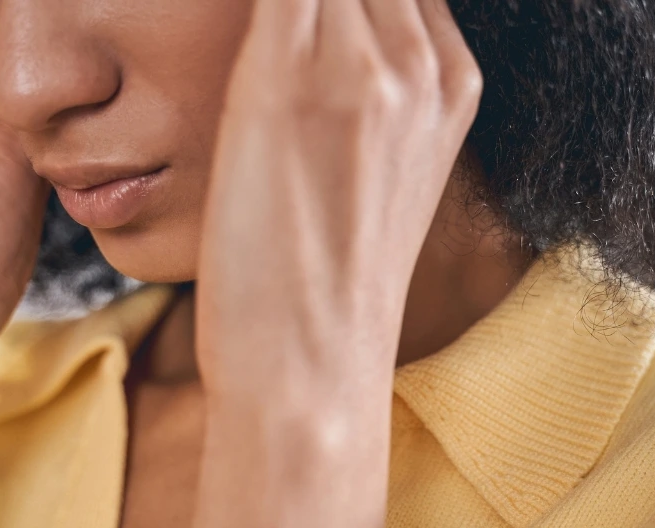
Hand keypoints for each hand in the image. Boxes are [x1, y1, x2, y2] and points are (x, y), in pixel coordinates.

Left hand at [176, 0, 482, 527]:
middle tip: (265, 32)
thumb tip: (320, 55)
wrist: (311, 364)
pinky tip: (204, 16)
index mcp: (450, 84)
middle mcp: (424, 61)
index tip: (289, 21)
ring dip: (273, 2)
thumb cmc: (322, 285)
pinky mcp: (294, 75)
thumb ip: (365, 100)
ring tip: (250, 46)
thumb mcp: (371, 180)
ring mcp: (368, 64)